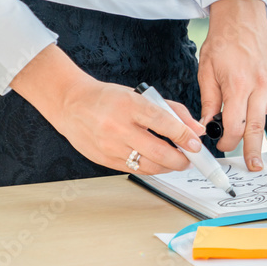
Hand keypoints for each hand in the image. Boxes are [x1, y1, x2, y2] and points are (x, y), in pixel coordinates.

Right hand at [11, 45, 206, 174]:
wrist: (70, 104)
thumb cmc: (108, 98)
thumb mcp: (141, 95)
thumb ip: (172, 111)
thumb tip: (196, 129)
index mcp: (130, 105)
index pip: (163, 123)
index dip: (183, 136)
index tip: (196, 144)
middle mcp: (118, 127)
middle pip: (158, 152)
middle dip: (180, 160)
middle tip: (190, 159)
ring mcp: (110, 146)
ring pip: (148, 166)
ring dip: (168, 167)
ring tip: (177, 162)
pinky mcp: (104, 160)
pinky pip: (135, 170)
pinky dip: (151, 168)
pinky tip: (158, 163)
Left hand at [198, 0, 266, 169]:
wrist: (242, 21)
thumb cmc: (224, 44)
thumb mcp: (207, 71)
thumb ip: (208, 100)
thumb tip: (207, 125)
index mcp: (238, 86)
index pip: (233, 123)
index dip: (227, 139)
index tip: (222, 145)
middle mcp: (260, 89)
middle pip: (257, 127)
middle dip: (255, 150)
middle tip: (255, 168)